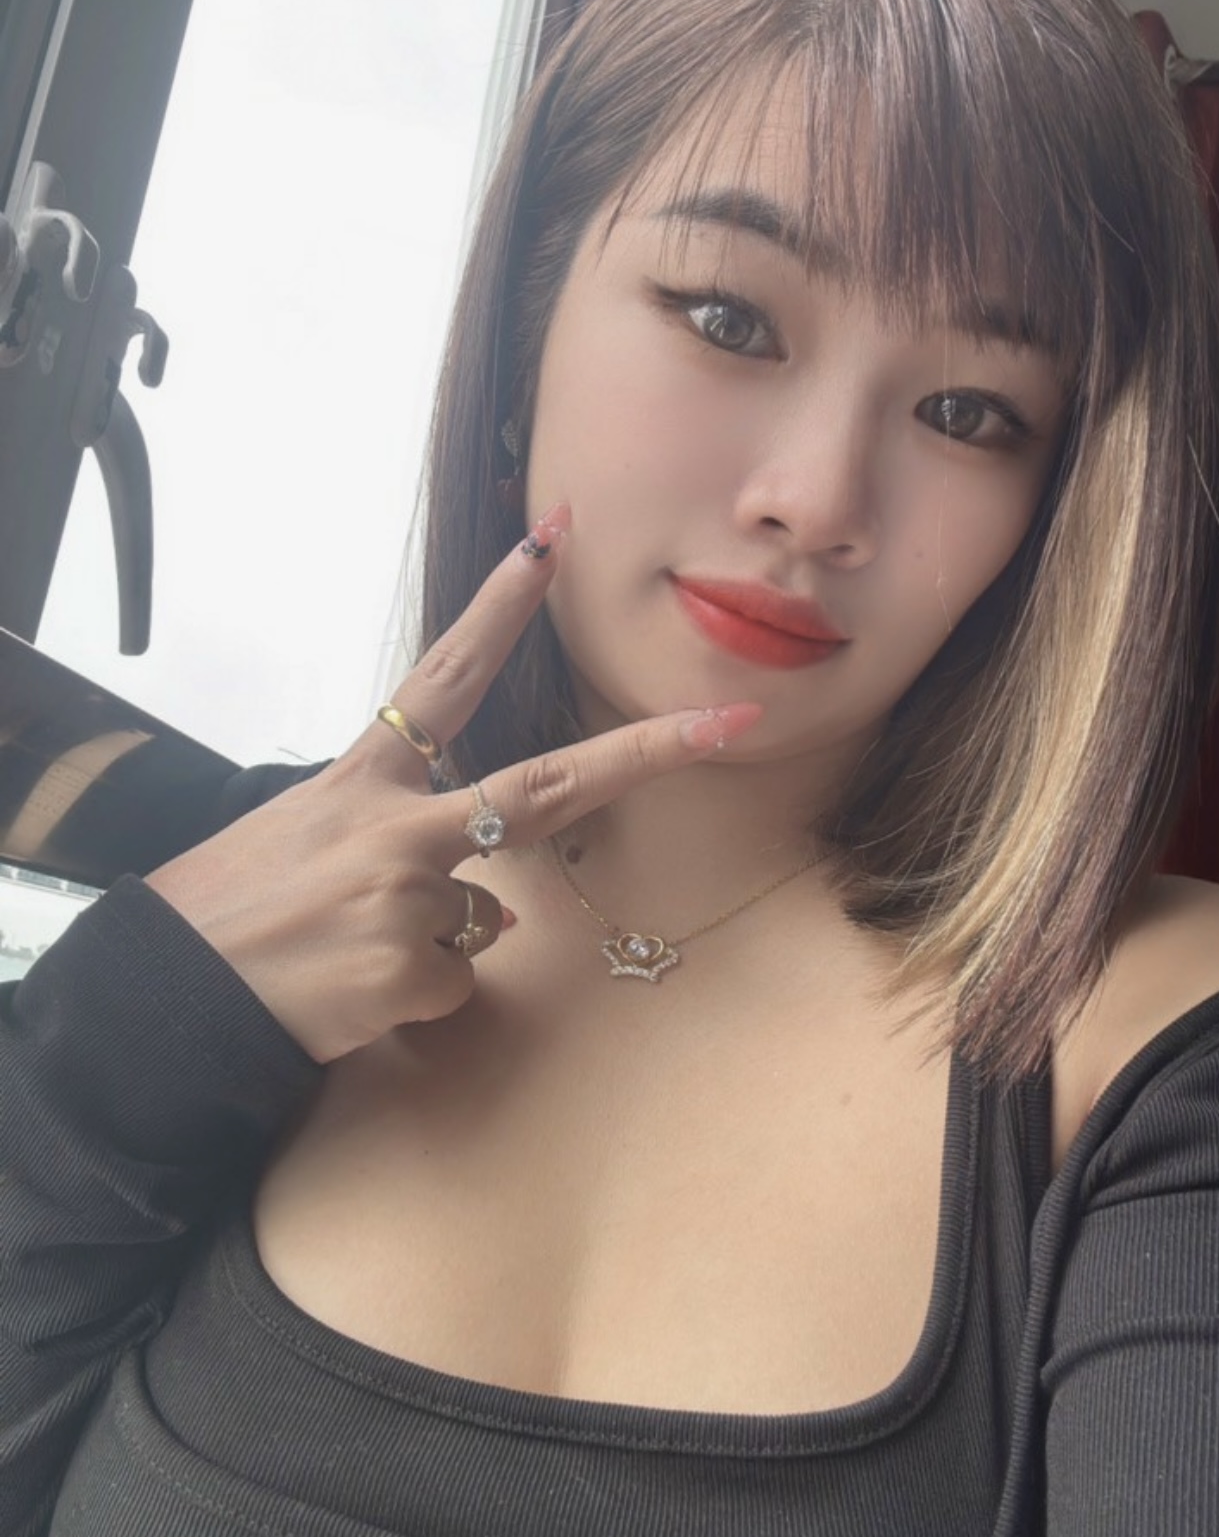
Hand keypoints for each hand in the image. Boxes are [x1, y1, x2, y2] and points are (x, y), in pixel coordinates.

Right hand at [144, 504, 762, 1062]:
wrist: (166, 999)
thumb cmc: (230, 910)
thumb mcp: (300, 831)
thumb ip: (393, 829)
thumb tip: (481, 879)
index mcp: (362, 775)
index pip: (446, 675)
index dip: (500, 604)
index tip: (553, 536)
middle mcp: (395, 824)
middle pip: (546, 785)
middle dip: (648, 752)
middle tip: (733, 723)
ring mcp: (408, 895)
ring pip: (489, 918)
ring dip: (436, 940)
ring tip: (346, 950)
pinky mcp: (412, 969)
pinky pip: (459, 984)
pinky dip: (418, 997)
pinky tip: (351, 992)